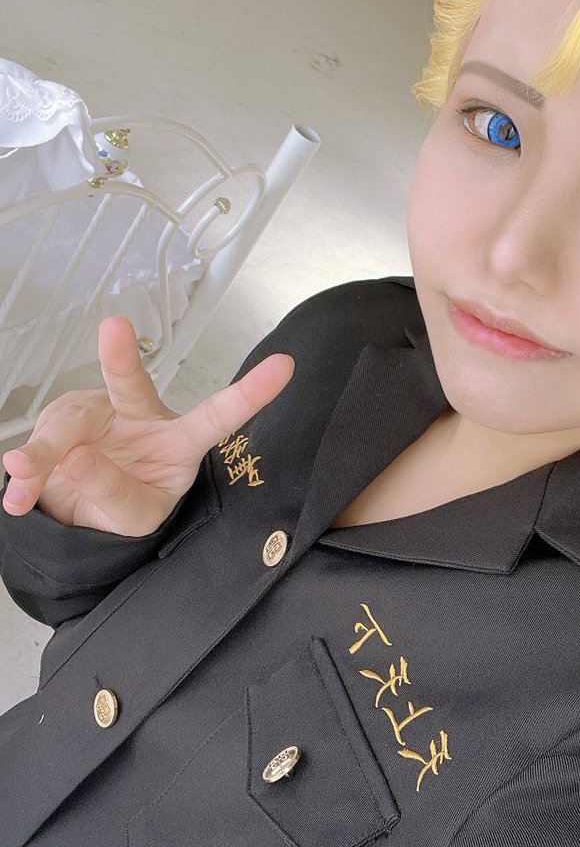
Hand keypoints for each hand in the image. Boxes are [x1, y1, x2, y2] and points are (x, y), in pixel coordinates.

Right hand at [1, 316, 294, 535]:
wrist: (85, 517)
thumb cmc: (129, 508)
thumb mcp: (135, 517)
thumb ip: (114, 491)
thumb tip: (78, 456)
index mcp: (181, 441)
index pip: (219, 416)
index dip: (251, 393)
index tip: (287, 367)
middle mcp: (141, 417)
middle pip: (131, 385)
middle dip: (121, 358)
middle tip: (113, 329)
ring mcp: (98, 415)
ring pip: (69, 424)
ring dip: (42, 453)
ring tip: (24, 477)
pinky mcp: (60, 424)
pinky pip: (38, 442)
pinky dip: (24, 469)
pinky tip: (17, 490)